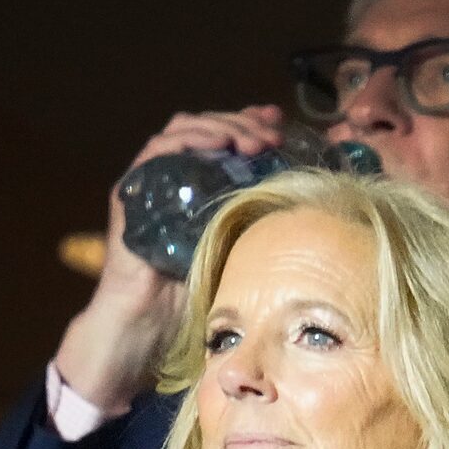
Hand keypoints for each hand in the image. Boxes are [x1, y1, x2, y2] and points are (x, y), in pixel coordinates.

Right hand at [57, 104, 287, 412]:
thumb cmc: (199, 297)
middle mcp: (179, 180)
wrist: (149, 325)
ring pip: (185, 131)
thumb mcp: (245, 254)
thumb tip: (314, 209)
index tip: (283, 123)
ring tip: (252, 138)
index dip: (254, 124)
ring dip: (222, 126)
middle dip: (244, 122)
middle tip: (273, 131)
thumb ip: (265, 229)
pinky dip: (188, 140)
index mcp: (205, 189)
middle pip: (210, 129)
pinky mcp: (134, 192)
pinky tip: (217, 143)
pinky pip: (158, 152)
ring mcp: (154, 183)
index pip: (228, 141)